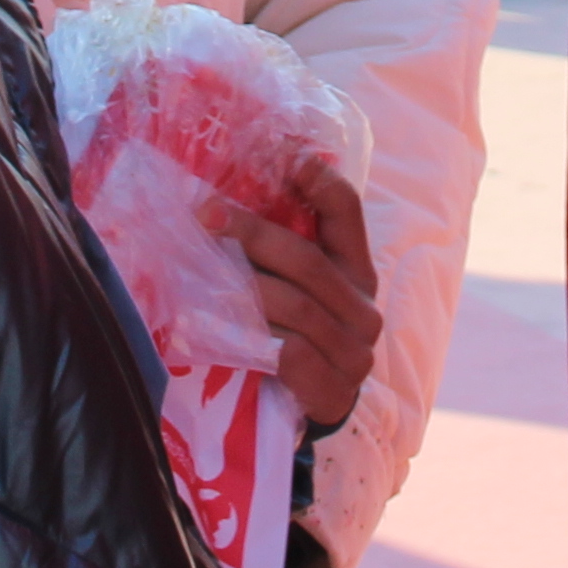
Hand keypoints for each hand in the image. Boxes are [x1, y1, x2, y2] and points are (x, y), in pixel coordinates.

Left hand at [229, 172, 381, 433]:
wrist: (309, 411)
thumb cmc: (293, 337)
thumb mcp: (293, 288)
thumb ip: (277, 250)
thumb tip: (221, 197)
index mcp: (357, 270)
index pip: (346, 211)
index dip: (318, 180)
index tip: (283, 156)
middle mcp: (364, 308)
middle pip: (309, 260)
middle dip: (253, 234)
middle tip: (206, 216)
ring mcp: (354, 352)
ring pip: (298, 307)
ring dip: (246, 288)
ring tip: (202, 274)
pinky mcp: (334, 389)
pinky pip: (290, 354)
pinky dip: (254, 338)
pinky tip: (220, 328)